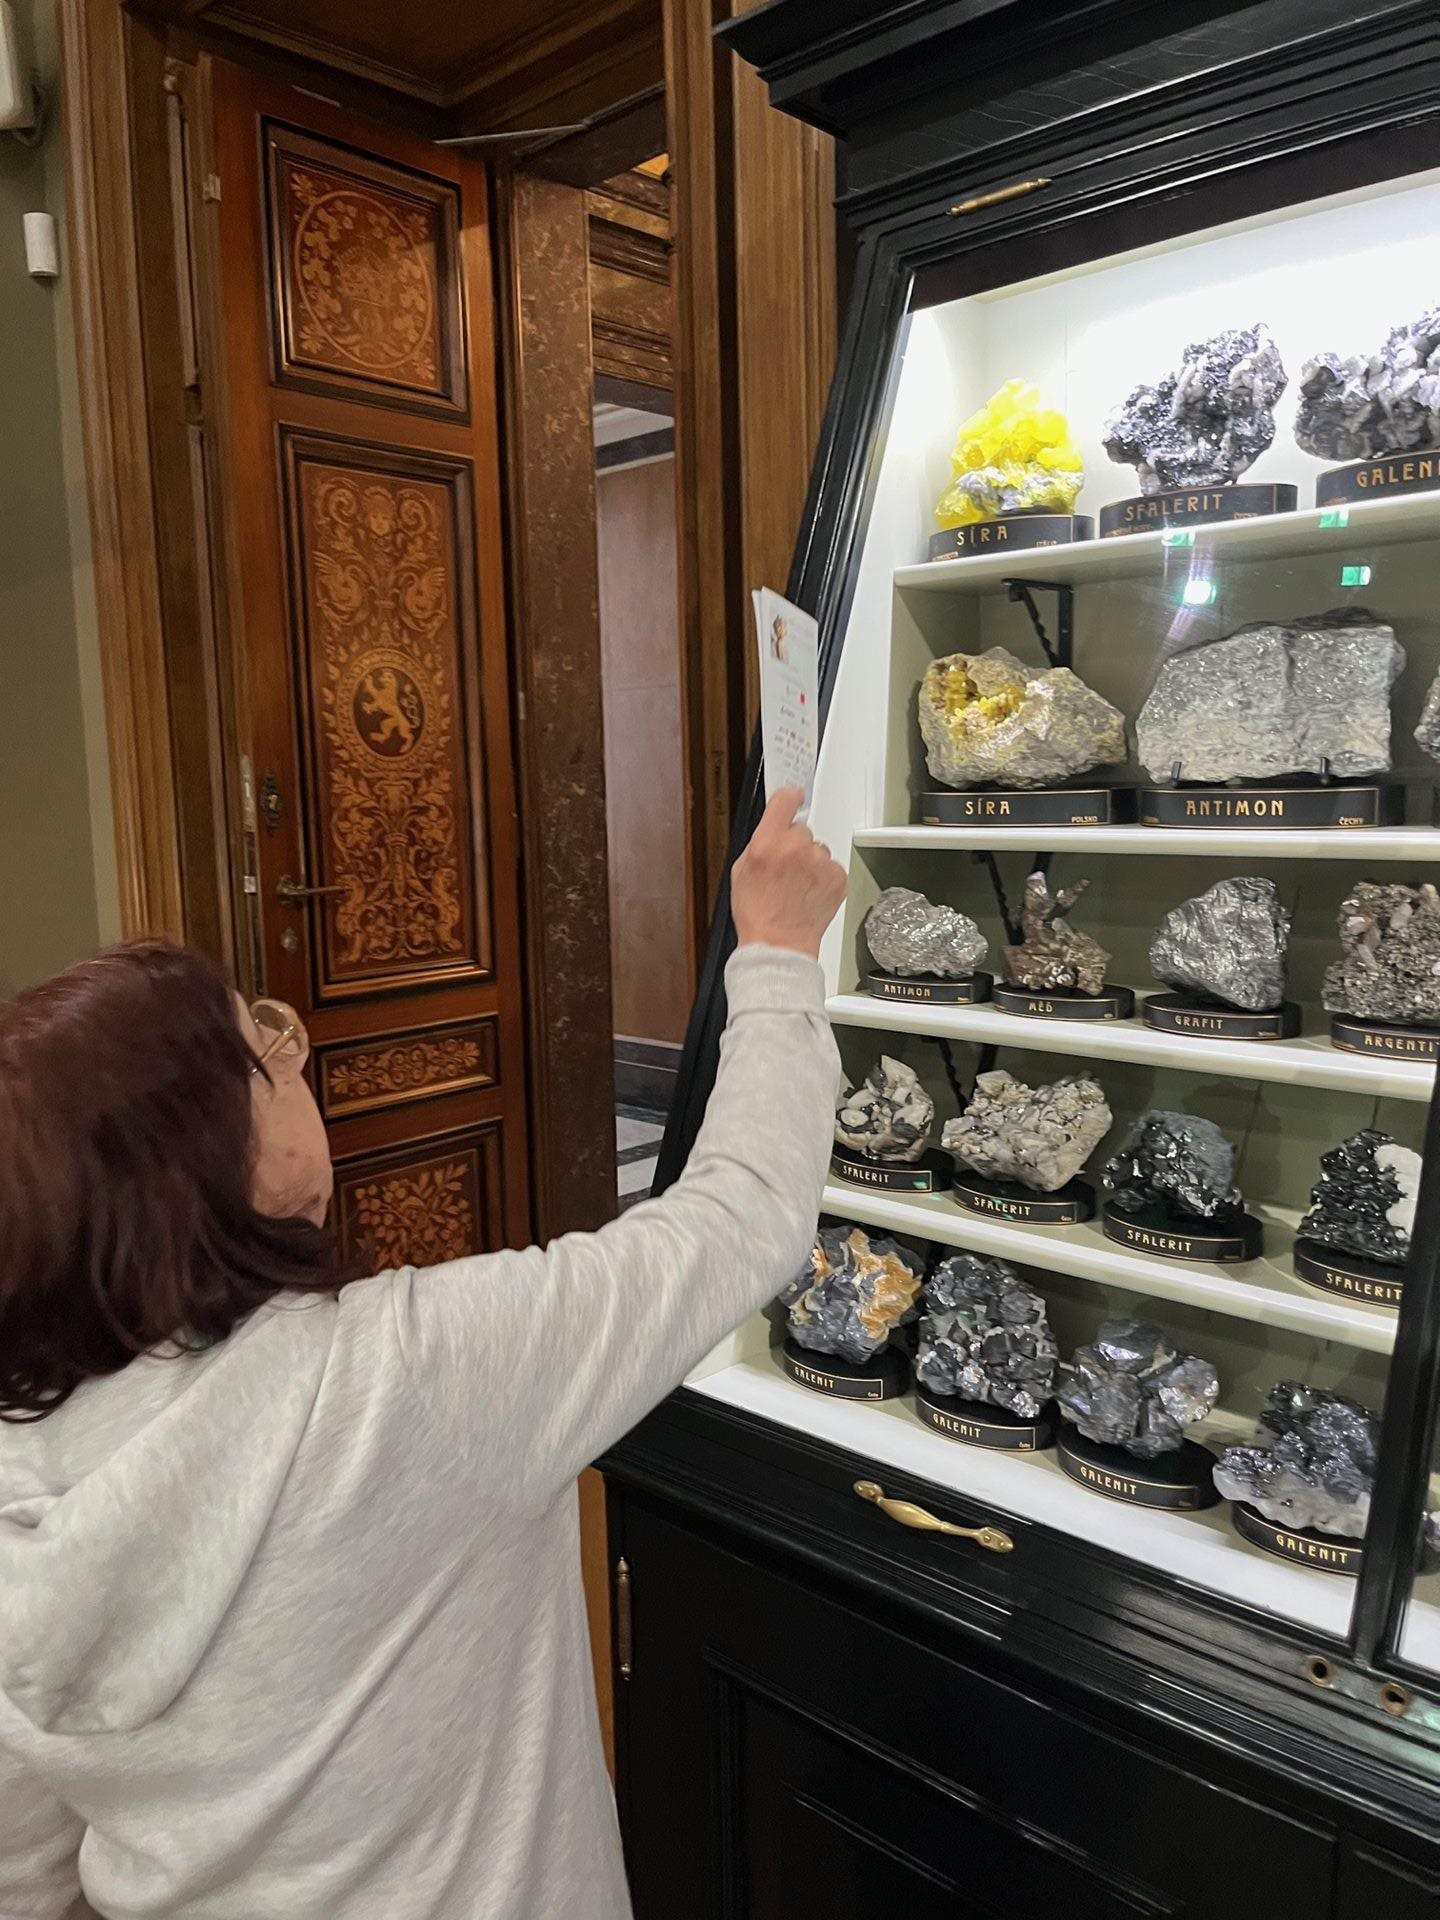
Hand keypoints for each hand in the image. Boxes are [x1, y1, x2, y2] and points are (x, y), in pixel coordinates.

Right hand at [731, 787, 846, 957]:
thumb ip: (759, 843)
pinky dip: (823, 877)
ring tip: (797, 887)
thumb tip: (773, 828)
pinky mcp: (837, 877)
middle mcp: (796, 848)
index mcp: (767, 843)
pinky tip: (809, 893)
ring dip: (810, 862)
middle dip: (794, 844)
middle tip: (786, 869)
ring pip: (817, 849)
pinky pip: (830, 866)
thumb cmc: (757, 912)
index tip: (793, 797)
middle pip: (801, 829)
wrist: (778, 944)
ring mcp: (819, 862)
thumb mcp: (741, 870)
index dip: (789, 798)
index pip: (785, 800)